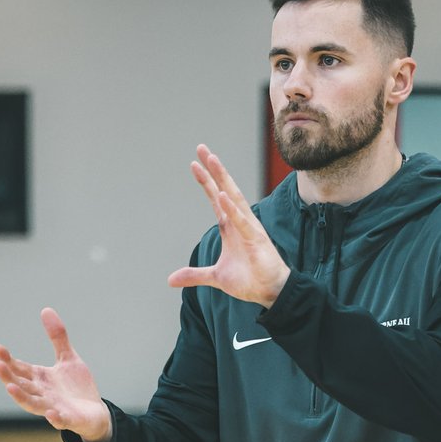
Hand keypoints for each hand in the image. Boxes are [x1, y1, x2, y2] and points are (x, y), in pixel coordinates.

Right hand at [0, 307, 111, 441]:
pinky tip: (51, 413)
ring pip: (33, 404)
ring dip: (21, 397)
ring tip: (10, 387)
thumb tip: (46, 309)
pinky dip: (54, 418)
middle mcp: (42, 393)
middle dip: (9, 376)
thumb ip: (57, 337)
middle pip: (21, 385)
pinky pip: (60, 420)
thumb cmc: (77, 387)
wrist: (94, 412)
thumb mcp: (68, 358)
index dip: (8, 359)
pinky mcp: (69, 419)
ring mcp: (53, 407)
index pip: (20, 368)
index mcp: (40, 379)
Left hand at [167, 145, 289, 307]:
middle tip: (202, 148)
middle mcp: (240, 222)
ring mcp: (249, 229)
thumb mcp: (215, 277)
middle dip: (213, 169)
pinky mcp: (257, 240)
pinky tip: (222, 195)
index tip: (193, 164)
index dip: (205, 181)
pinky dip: (232, 209)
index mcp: (230, 226)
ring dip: (223, 179)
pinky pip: (243, 222)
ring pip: (235, 198)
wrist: (270, 292)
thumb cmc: (249, 280)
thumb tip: (171, 280)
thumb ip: (194, 275)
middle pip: (224, 189)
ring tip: (213, 160)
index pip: (215, 198)